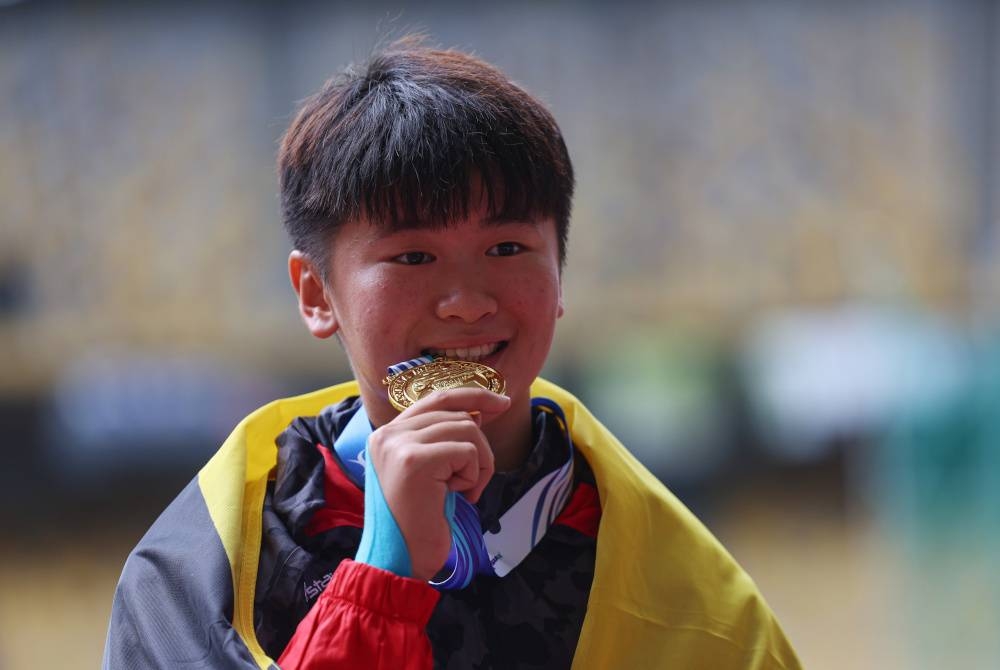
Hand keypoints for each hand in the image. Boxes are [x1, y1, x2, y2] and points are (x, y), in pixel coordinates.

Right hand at [366, 387, 509, 580]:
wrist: (401, 561)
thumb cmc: (419, 522)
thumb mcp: (432, 472)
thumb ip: (445, 439)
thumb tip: (479, 412)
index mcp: (388, 434)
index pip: (436, 398)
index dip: (472, 395)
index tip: (501, 402)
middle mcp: (388, 433)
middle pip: (456, 412)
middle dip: (479, 445)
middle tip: (475, 480)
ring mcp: (398, 444)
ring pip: (467, 428)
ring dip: (479, 464)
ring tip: (463, 491)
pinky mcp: (414, 461)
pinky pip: (468, 451)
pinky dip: (474, 475)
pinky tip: (459, 496)